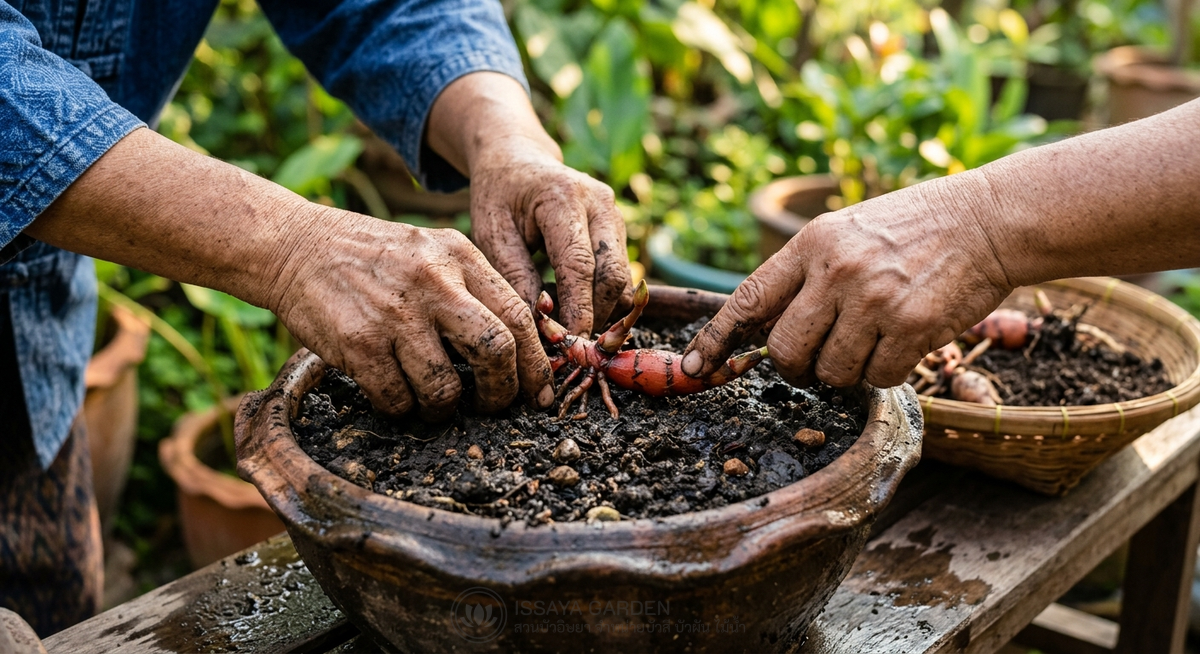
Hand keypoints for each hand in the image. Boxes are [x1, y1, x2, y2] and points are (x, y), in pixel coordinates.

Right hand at [270, 208, 554, 419]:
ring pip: (445, 386)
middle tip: (492, 405)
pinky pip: (397, 398)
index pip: (520, 316)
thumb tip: (520, 352)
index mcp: (461, 257)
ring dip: (444, 407)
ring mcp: (395, 314)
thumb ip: (475, 290)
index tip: (539, 393)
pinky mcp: (358, 342)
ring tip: (434, 401)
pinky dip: (402, 407)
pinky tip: (395, 393)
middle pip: (496, 350)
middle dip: (502, 392)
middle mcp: (433, 282)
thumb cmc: (375, 259)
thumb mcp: (433, 252)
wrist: (297, 247)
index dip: (536, 364)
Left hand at [469, 135, 631, 336]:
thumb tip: (535, 326)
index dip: (579, 309)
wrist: (517, 159)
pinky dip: (602, 299)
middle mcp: (600, 203)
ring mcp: (615, 215)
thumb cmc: (498, 195)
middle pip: (612, 275)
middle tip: (568, 347)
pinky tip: (574, 310)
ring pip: (622, 279)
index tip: (568, 344)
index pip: (580, 265)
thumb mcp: (491, 232)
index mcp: (563, 198)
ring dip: (601, 311)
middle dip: (595, 316)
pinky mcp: (619, 229)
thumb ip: (513, 276)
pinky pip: (620, 274)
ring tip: (568, 330)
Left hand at [681, 174, 1015, 388]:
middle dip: (795, 367)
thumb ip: (804, 276)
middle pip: (785, 350)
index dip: (716, 338)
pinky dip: (884, 373)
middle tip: (816, 360)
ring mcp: (874, 300)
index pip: (747, 299)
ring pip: (830, 372)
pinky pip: (877, 378)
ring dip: (845, 371)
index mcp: (810, 244)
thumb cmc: (910, 230)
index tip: (696, 366)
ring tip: (870, 340)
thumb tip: (761, 327)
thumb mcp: (844, 234)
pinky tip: (901, 343)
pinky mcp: (912, 327)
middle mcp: (836, 271)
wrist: (986, 219)